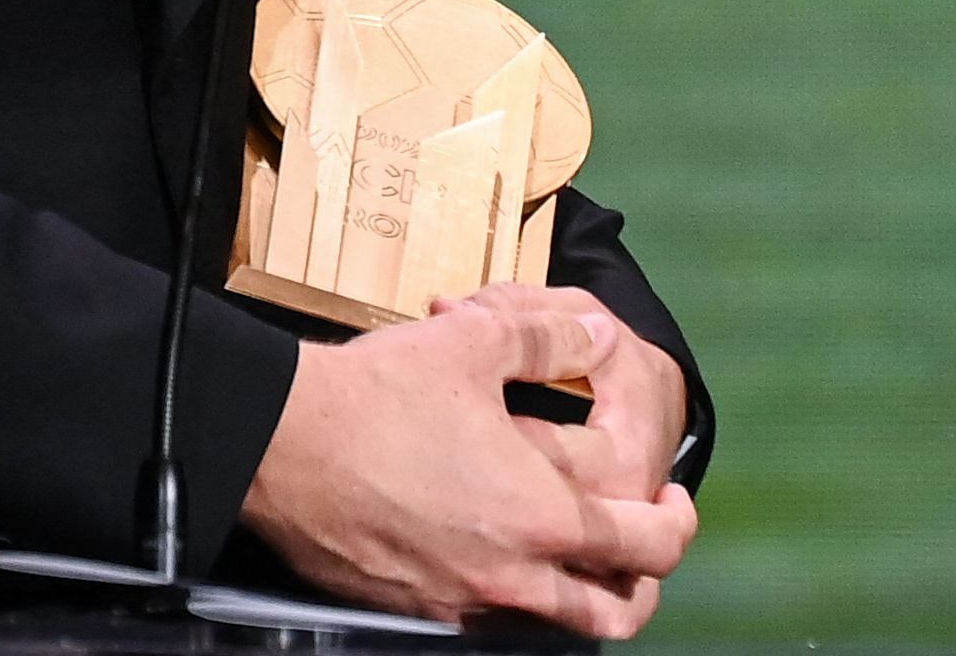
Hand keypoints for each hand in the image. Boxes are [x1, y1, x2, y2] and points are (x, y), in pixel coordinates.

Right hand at [239, 288, 699, 636]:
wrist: (279, 446)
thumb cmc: (374, 396)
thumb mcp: (473, 338)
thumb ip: (551, 335)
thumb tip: (600, 333)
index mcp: (544, 513)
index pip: (650, 542)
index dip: (677, 520)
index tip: (674, 498)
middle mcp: (513, 574)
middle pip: (616, 610)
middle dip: (644, 579)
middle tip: (642, 539)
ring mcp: (463, 601)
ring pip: (553, 623)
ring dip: (581, 593)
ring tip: (578, 554)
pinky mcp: (417, 609)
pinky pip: (487, 618)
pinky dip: (512, 594)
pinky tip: (494, 549)